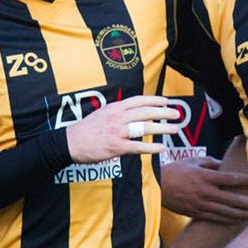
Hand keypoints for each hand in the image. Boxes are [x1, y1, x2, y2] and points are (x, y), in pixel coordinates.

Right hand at [65, 95, 180, 163]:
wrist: (70, 143)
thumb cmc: (85, 129)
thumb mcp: (100, 113)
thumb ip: (116, 112)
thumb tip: (130, 111)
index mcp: (114, 108)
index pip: (139, 101)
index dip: (154, 100)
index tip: (166, 101)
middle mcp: (117, 118)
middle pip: (146, 112)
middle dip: (164, 112)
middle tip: (177, 114)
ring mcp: (117, 132)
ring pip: (145, 128)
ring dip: (162, 128)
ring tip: (174, 129)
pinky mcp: (116, 147)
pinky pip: (138, 147)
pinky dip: (151, 148)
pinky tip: (161, 148)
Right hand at [159, 155, 247, 223]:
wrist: (157, 187)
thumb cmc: (175, 170)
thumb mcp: (192, 161)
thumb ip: (210, 162)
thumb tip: (223, 164)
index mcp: (205, 177)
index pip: (230, 179)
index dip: (244, 180)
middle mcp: (205, 192)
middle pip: (231, 199)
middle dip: (246, 201)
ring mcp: (200, 204)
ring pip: (225, 211)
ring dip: (239, 213)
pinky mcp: (195, 213)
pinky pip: (214, 218)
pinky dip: (226, 220)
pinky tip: (236, 221)